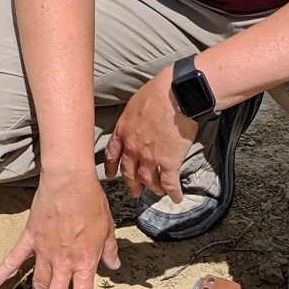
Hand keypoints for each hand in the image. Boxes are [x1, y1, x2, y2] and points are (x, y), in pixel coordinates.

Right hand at [0, 171, 119, 288]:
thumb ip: (109, 249)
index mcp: (84, 260)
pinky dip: (0, 274)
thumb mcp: (107, 227)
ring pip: (38, 284)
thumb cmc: (92, 202)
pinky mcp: (30, 239)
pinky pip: (13, 260)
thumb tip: (114, 265)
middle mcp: (64, 261)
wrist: (70, 182)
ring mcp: (44, 251)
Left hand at [104, 65, 197, 202]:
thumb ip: (133, 117)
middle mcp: (133, 148)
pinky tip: (176, 197)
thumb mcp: (136, 102)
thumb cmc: (158, 91)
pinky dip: (173, 193)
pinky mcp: (169, 163)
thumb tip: (138, 119)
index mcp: (123, 131)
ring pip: (148, 181)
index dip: (111, 167)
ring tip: (157, 191)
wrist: (176, 95)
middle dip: (132, 184)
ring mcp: (150, 158)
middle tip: (135, 191)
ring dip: (153, 188)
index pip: (112, 154)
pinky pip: (170, 184)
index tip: (111, 175)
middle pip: (129, 173)